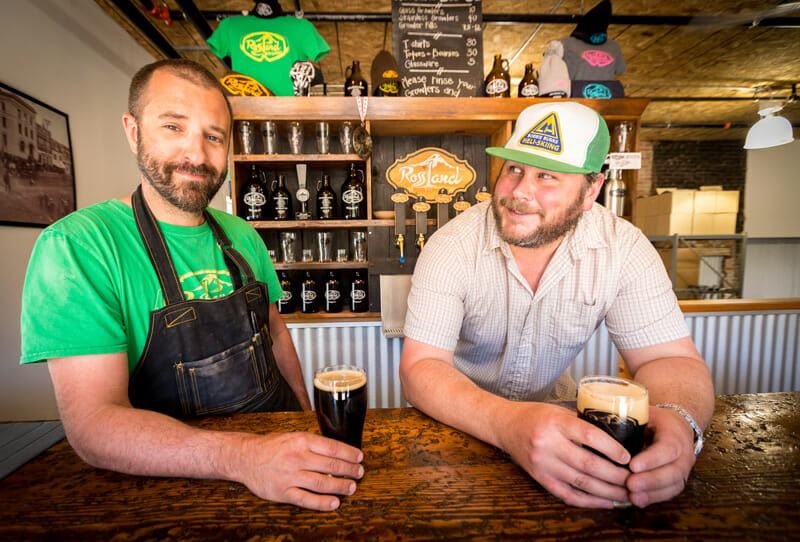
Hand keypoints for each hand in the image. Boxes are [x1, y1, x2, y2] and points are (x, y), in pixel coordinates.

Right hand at [234, 432, 363, 510]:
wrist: (245, 457)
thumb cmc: (271, 446)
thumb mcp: (292, 436)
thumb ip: (312, 444)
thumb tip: (336, 451)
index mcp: (301, 441)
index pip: (332, 447)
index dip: (349, 454)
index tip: (359, 458)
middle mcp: (297, 458)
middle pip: (331, 466)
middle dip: (349, 470)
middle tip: (359, 473)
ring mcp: (290, 476)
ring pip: (322, 483)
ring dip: (340, 487)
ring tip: (351, 487)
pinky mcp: (283, 492)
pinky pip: (306, 499)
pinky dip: (322, 503)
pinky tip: (334, 503)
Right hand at [495, 402, 632, 507]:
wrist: (505, 426)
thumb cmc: (535, 415)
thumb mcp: (558, 410)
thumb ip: (582, 422)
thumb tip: (616, 434)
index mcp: (555, 423)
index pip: (588, 436)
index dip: (611, 448)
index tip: (628, 457)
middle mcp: (548, 444)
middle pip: (588, 464)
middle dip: (615, 475)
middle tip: (634, 480)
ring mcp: (542, 464)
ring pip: (581, 482)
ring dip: (607, 491)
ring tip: (626, 494)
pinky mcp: (539, 478)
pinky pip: (567, 494)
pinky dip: (588, 501)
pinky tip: (605, 502)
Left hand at [627, 406, 696, 506]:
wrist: (675, 426)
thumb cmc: (654, 419)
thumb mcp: (645, 412)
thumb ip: (630, 419)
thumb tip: (600, 421)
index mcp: (675, 433)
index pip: (667, 448)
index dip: (651, 459)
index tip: (632, 466)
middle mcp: (684, 453)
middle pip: (673, 471)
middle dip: (651, 480)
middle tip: (630, 484)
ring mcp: (684, 468)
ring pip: (673, 484)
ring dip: (652, 493)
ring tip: (633, 496)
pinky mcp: (678, 480)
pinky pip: (670, 492)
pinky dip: (654, 498)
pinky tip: (638, 500)